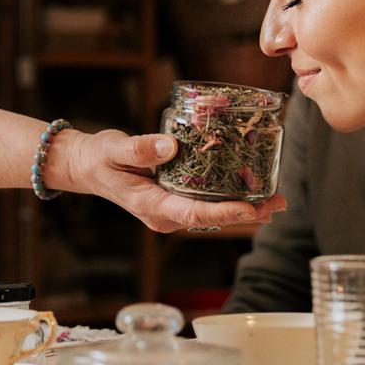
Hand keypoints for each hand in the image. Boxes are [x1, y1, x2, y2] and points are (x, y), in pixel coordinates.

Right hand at [49, 128, 284, 233]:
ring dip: (243, 208)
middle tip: (278, 203)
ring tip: (275, 199)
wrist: (86, 166)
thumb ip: (139, 149)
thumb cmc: (99, 158)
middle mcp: (165, 214)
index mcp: (153, 207)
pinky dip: (230, 198)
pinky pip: (206, 202)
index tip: (252, 209)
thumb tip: (169, 146)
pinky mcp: (174, 199)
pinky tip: (250, 189)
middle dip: (246, 213)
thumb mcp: (114, 151)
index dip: (226, 212)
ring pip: (212, 212)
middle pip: (211, 217)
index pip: (195, 213)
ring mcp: (170, 209)